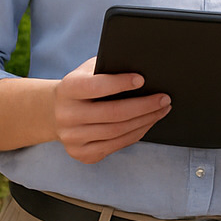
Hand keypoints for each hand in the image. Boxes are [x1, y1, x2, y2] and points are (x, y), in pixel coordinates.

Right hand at [52, 57, 170, 163]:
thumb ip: (109, 68)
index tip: (142, 79)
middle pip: (112, 113)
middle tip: (165, 98)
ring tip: (162, 109)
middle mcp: (66, 115)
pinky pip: (116, 145)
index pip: (95, 86)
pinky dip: (137, 133)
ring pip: (117, 132)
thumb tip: (143, 67)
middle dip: (144, 106)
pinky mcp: (81, 153)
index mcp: (67, 89)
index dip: (119, 83)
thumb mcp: (88, 71)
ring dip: (145, 120)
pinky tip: (149, 122)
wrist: (55, 112)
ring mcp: (72, 138)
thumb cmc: (83, 85)